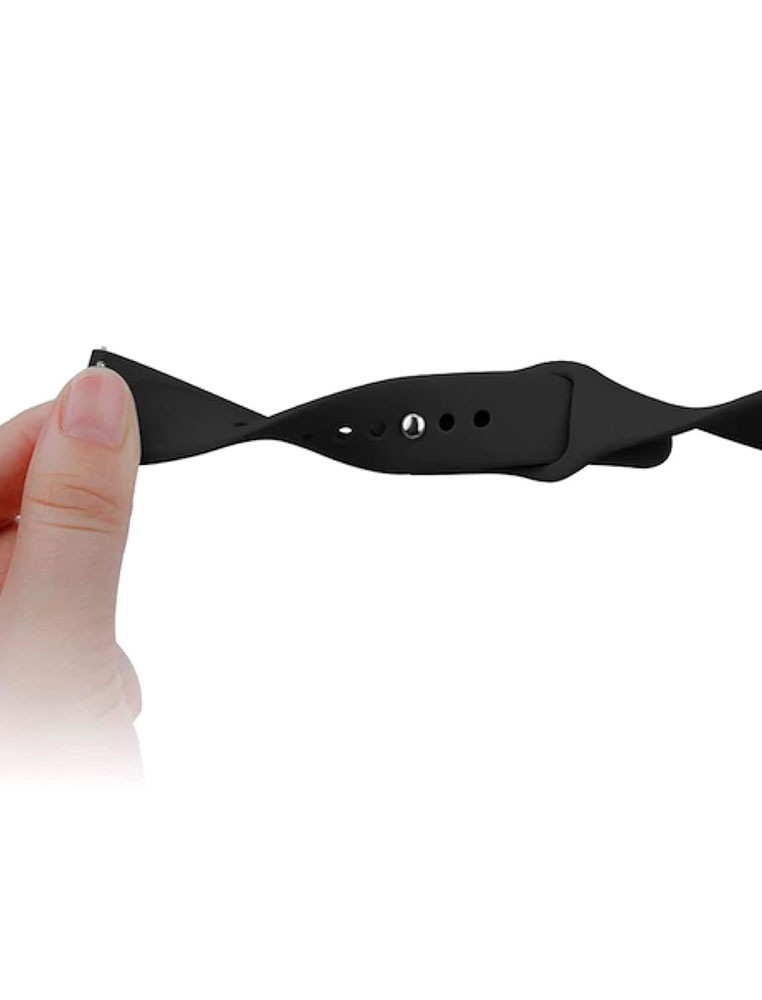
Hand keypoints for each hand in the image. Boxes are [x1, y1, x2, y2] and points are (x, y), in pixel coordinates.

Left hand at [0, 365, 141, 781]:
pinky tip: (80, 698)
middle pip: (15, 510)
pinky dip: (86, 647)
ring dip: (87, 610)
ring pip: (45, 566)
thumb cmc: (36, 792)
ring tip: (83, 682)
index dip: (54, 434)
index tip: (123, 423)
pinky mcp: (15, 657)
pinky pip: (53, 614)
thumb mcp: (59, 650)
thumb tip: (99, 402)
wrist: (61, 894)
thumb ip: (79, 520)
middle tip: (91, 607)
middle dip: (79, 548)